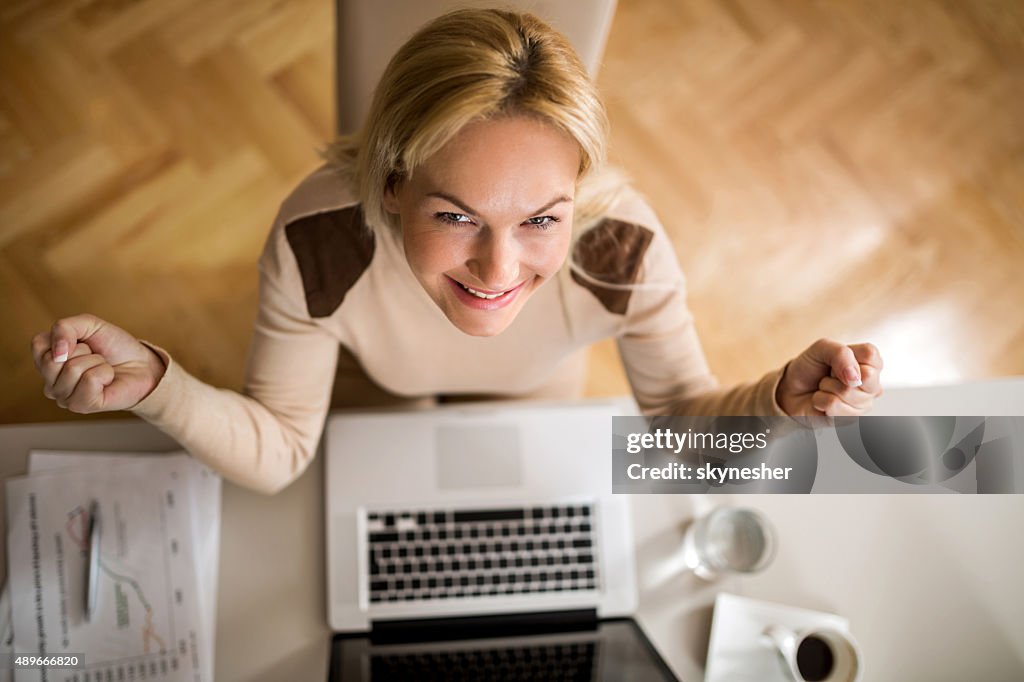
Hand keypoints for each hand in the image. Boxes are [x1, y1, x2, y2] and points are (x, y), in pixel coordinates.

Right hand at [31, 314, 166, 413]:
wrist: (142, 364)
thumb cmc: (114, 346)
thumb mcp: (88, 325)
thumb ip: (64, 327)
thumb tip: (58, 352)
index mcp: (47, 362)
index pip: (38, 344)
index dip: (65, 336)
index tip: (83, 342)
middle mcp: (50, 382)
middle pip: (52, 360)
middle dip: (82, 351)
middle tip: (95, 356)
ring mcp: (64, 397)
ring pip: (72, 369)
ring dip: (96, 362)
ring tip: (103, 368)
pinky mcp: (82, 406)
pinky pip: (89, 380)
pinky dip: (105, 373)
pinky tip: (107, 379)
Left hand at [776, 338, 883, 417]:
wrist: (791, 390)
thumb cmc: (810, 368)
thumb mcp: (821, 348)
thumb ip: (841, 353)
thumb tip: (855, 377)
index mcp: (870, 364)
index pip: (870, 354)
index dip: (848, 355)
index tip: (836, 360)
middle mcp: (871, 385)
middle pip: (867, 376)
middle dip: (838, 373)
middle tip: (830, 374)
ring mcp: (863, 404)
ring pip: (848, 391)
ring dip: (826, 386)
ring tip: (824, 387)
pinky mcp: (849, 419)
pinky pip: (834, 405)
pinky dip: (820, 399)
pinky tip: (821, 400)